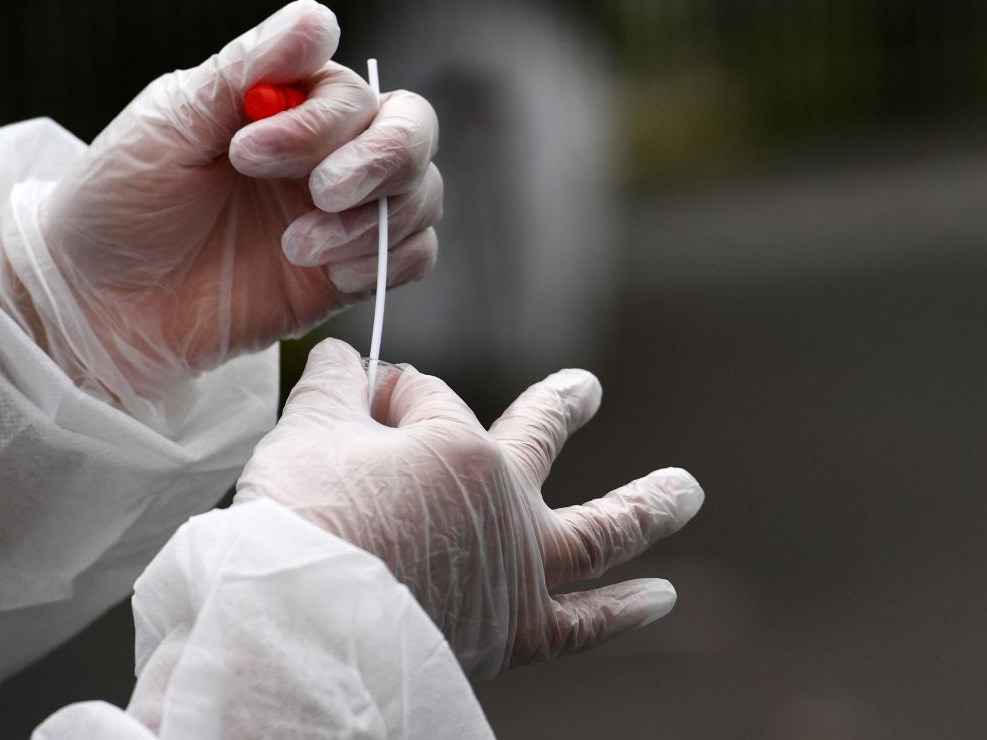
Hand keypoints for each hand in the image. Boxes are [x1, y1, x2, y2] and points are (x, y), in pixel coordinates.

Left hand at [0, 0, 440, 403]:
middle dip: (379, 160)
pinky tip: (323, 271)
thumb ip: (246, 70)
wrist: (101, 308)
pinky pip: (414, 256)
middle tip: (318, 194)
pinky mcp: (350, 274)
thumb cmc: (120, 204)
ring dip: (373, 220)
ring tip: (296, 248)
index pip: (350, 90)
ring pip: (422, 193)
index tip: (247, 152)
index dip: (319, 119)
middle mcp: (327, 152)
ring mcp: (344, 215)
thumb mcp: (170, 122)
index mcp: (285, 104)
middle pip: (411, 130)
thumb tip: (319, 20)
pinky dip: (385, 261)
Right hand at [234, 339, 704, 676]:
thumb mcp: (304, 435)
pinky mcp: (516, 629)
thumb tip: (340, 356)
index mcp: (456, 444)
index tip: (364, 399)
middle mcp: (504, 498)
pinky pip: (585, 621)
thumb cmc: (300, 524)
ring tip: (687, 490)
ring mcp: (519, 565)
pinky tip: (663, 596)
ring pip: (605, 530)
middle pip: (541, 436)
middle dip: (562, 408)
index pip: (429, 401)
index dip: (392, 395)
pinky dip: (624, 609)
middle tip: (587, 389)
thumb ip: (332, 389)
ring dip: (649, 505)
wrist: (301, 629)